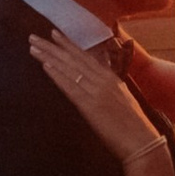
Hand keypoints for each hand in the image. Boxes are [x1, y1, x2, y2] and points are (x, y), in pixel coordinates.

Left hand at [30, 31, 174, 166]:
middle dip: (51, 47)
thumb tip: (96, 74)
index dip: (67, 44)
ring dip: (49, 58)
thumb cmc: (132, 122)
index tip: (53, 34)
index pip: (84, 56)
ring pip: (68, 69)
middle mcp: (101, 80)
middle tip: (33, 38)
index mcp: (110, 77)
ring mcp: (95, 92)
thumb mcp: (122, 96)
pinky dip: (57, 76)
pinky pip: (70, 87)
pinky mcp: (89, 106)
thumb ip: (108, 83)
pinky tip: (46, 67)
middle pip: (72, 59)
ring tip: (33, 48)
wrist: (141, 140)